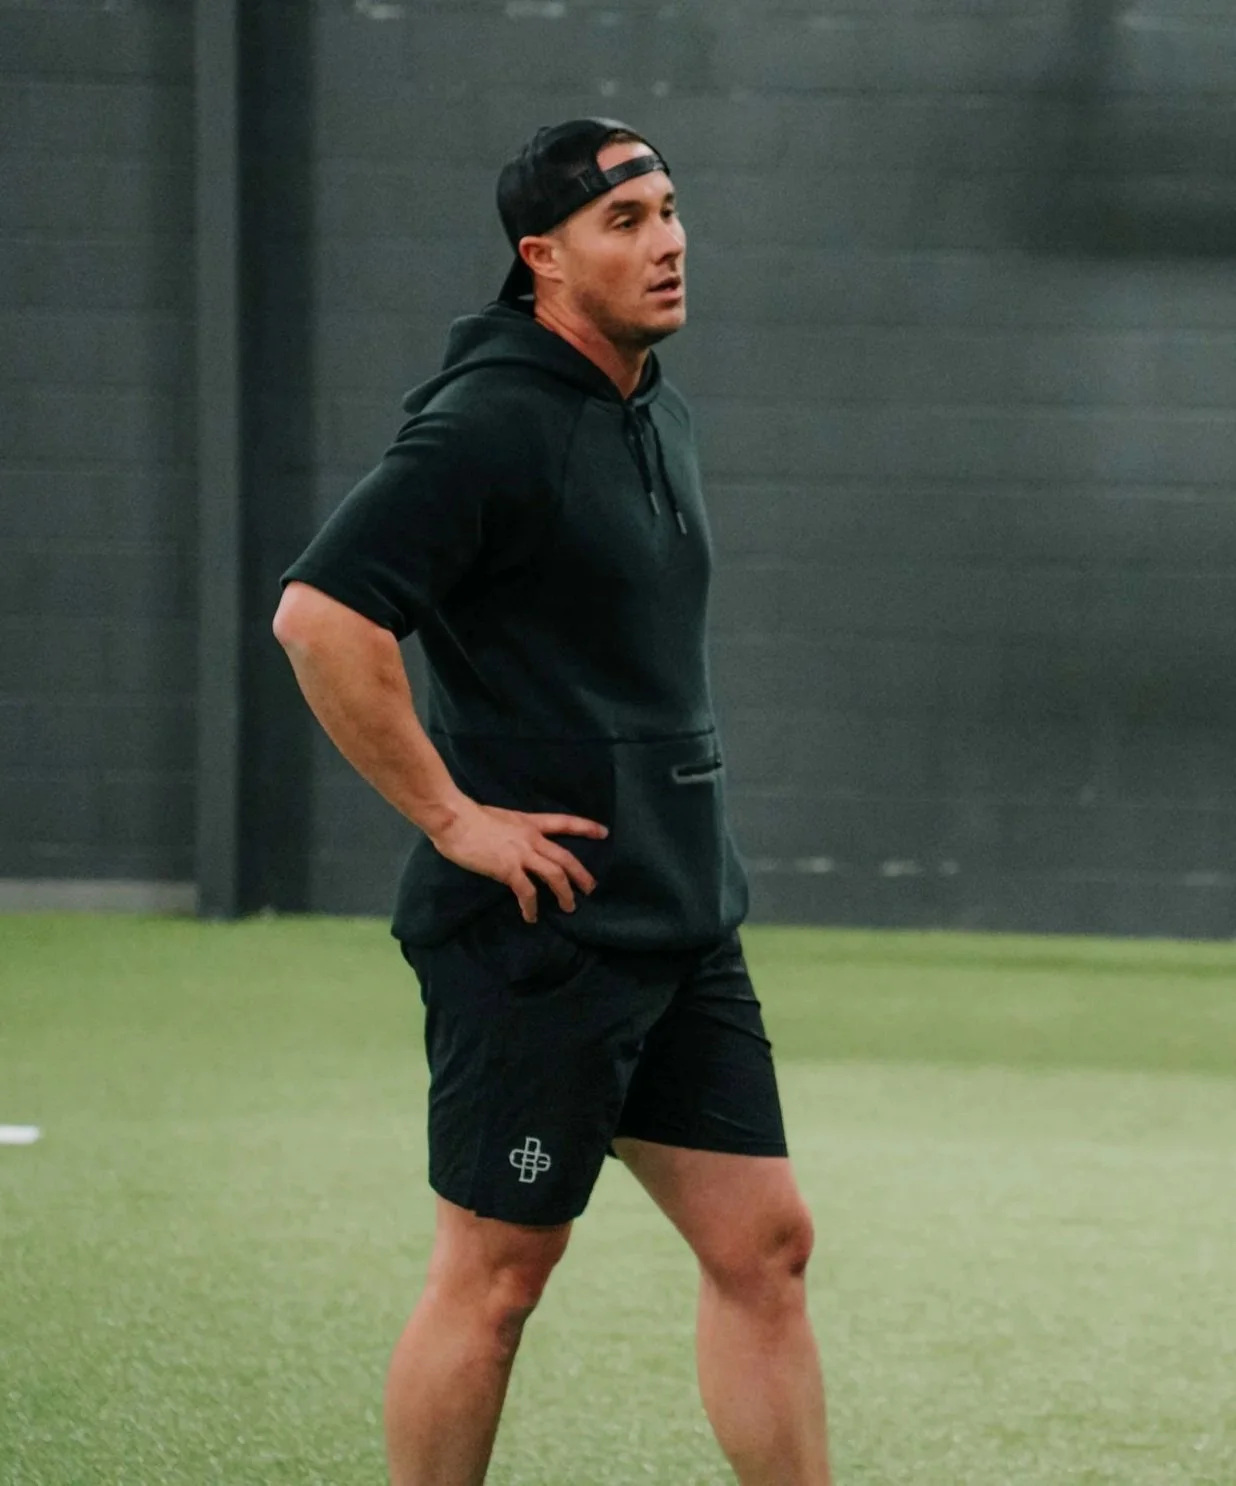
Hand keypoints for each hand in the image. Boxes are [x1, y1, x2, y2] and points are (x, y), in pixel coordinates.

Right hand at [429, 799, 608, 922]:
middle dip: (582, 874)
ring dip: (565, 893)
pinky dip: (532, 907)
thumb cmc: (468, 817)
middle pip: (566, 857)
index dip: (586, 827)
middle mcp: (531, 838)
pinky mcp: (508, 869)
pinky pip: (527, 892)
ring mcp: (521, 854)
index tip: (604, 832)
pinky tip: (531, 917)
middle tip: (591, 888)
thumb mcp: (500, 818)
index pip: (564, 823)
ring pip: (555, 875)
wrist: (454, 819)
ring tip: (570, 908)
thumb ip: (512, 831)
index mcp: (529, 823)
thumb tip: (511, 844)